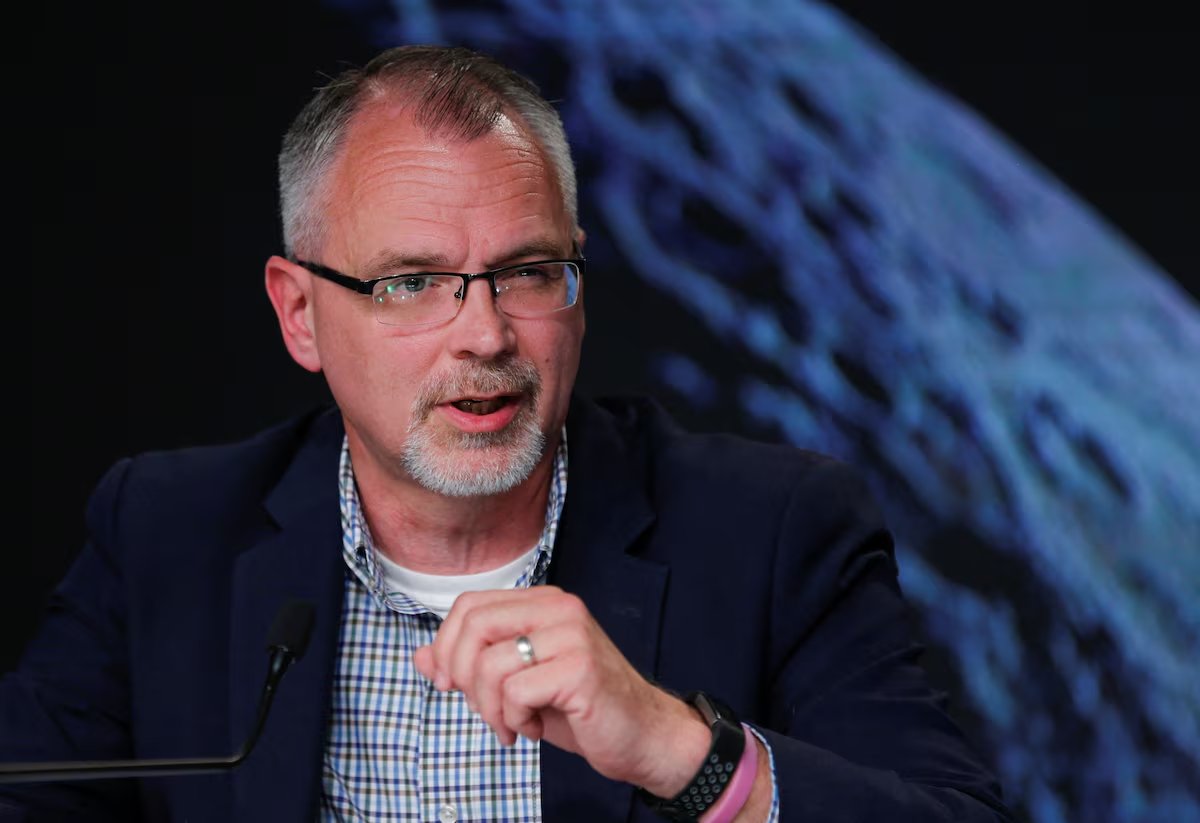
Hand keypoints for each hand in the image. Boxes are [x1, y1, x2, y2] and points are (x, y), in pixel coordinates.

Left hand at [412, 586, 710, 795]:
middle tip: (481, 709)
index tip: (448, 684)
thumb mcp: (516, 684)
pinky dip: (514, 719)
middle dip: (462, 677)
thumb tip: (420, 656)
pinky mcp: (580, 668)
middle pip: (473, 626)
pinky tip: (533, 728)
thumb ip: (471, 666)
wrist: (642, 737)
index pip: (469, 605)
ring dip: (490, 709)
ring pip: (490, 664)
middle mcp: (558, 608)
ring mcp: (572, 635)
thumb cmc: (579, 709)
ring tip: (514, 724)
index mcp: (543, 602)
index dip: (446, 646)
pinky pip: (515, 691)